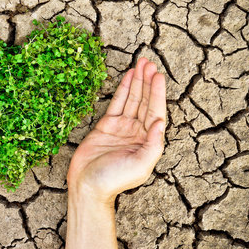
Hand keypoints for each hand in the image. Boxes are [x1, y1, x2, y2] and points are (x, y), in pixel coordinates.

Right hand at [67, 57, 165, 204]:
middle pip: (145, 101)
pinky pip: (117, 103)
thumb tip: (161, 123)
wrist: (88, 186)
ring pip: (132, 99)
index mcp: (149, 141)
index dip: (157, 93)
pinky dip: (123, 89)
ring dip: (137, 81)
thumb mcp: (139, 165)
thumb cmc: (114, 180)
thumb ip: (153, 145)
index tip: (157, 75)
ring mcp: (122, 128)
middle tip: (149, 62)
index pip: (155, 111)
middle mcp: (138, 132)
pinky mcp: (106, 126)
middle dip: (148, 81)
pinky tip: (128, 76)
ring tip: (141, 63)